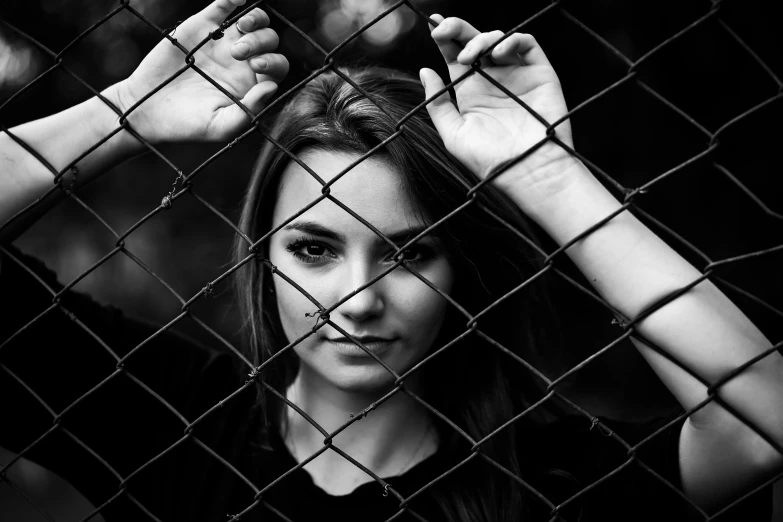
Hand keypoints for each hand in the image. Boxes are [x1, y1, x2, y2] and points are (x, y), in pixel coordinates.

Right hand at [106, 0, 287, 142]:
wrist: (149, 110)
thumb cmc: (189, 124)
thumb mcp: (221, 126)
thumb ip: (249, 109)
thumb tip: (271, 87)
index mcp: (252, 84)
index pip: (276, 68)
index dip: (273, 63)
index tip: (255, 66)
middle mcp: (243, 62)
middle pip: (268, 41)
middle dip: (261, 42)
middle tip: (238, 52)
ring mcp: (223, 42)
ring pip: (253, 22)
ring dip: (255, 20)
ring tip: (242, 27)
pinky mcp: (202, 27)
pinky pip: (223, 7)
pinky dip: (232, 0)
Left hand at [421, 16, 579, 202]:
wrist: (527, 172)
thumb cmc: (490, 161)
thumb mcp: (454, 135)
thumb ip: (438, 103)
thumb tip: (425, 70)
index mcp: (471, 91)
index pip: (455, 55)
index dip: (444, 38)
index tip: (432, 27)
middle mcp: (493, 80)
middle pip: (474, 41)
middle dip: (457, 28)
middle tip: (443, 29)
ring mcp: (517, 75)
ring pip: (498, 39)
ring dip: (480, 39)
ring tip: (470, 57)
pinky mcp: (540, 73)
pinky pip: (527, 44)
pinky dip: (511, 41)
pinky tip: (496, 55)